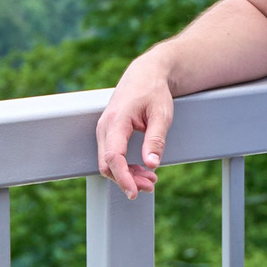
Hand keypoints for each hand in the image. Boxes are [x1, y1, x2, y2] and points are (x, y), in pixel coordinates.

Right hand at [96, 55, 173, 195]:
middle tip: (152, 186)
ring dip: (127, 175)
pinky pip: (110, 155)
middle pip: (107, 164)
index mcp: (117, 120)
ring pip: (107, 162)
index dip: (123, 178)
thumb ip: (156, 139)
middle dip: (127, 180)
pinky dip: (124, 167)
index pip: (113, 156)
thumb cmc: (154, 92)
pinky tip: (142, 169)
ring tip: (151, 180)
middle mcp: (104, 126)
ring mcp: (104, 129)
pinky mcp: (108, 133)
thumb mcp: (162, 115)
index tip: (135, 192)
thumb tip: (152, 165)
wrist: (145, 74)